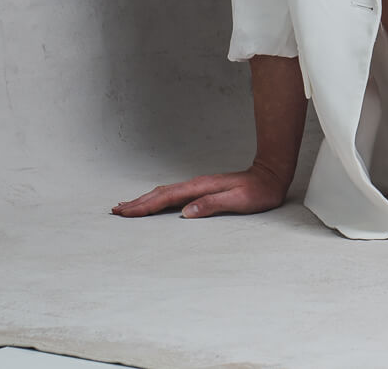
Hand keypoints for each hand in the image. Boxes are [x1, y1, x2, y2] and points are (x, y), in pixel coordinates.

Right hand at [111, 163, 290, 219]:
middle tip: (116, 211)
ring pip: (165, 192)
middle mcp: (196, 185)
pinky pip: (173, 194)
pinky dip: (158, 198)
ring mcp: (198, 186)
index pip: (167, 198)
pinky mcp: (202, 189)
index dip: (145, 206)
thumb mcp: (239, 201)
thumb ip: (212, 205)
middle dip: (137, 203)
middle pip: (160, 193)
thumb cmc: (258, 191)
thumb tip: (185, 212)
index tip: (126, 212)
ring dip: (145, 199)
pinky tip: (155, 201)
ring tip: (127, 206)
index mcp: (201, 188)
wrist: (271, 175)